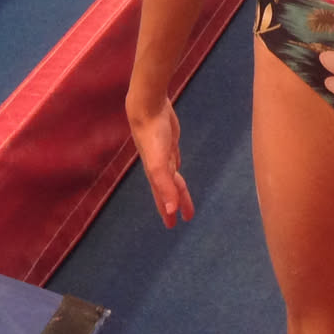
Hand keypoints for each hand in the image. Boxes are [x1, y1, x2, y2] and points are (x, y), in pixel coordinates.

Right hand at [128, 96, 195, 227]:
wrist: (147, 108)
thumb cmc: (151, 136)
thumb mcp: (160, 163)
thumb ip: (165, 186)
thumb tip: (171, 210)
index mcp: (156, 174)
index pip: (164, 197)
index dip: (168, 211)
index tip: (172, 225)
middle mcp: (159, 165)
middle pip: (170, 188)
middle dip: (176, 203)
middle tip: (187, 217)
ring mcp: (163, 152)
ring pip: (172, 174)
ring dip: (177, 186)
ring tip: (182, 195)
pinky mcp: (169, 139)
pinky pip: (173, 157)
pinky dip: (175, 165)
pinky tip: (176, 166)